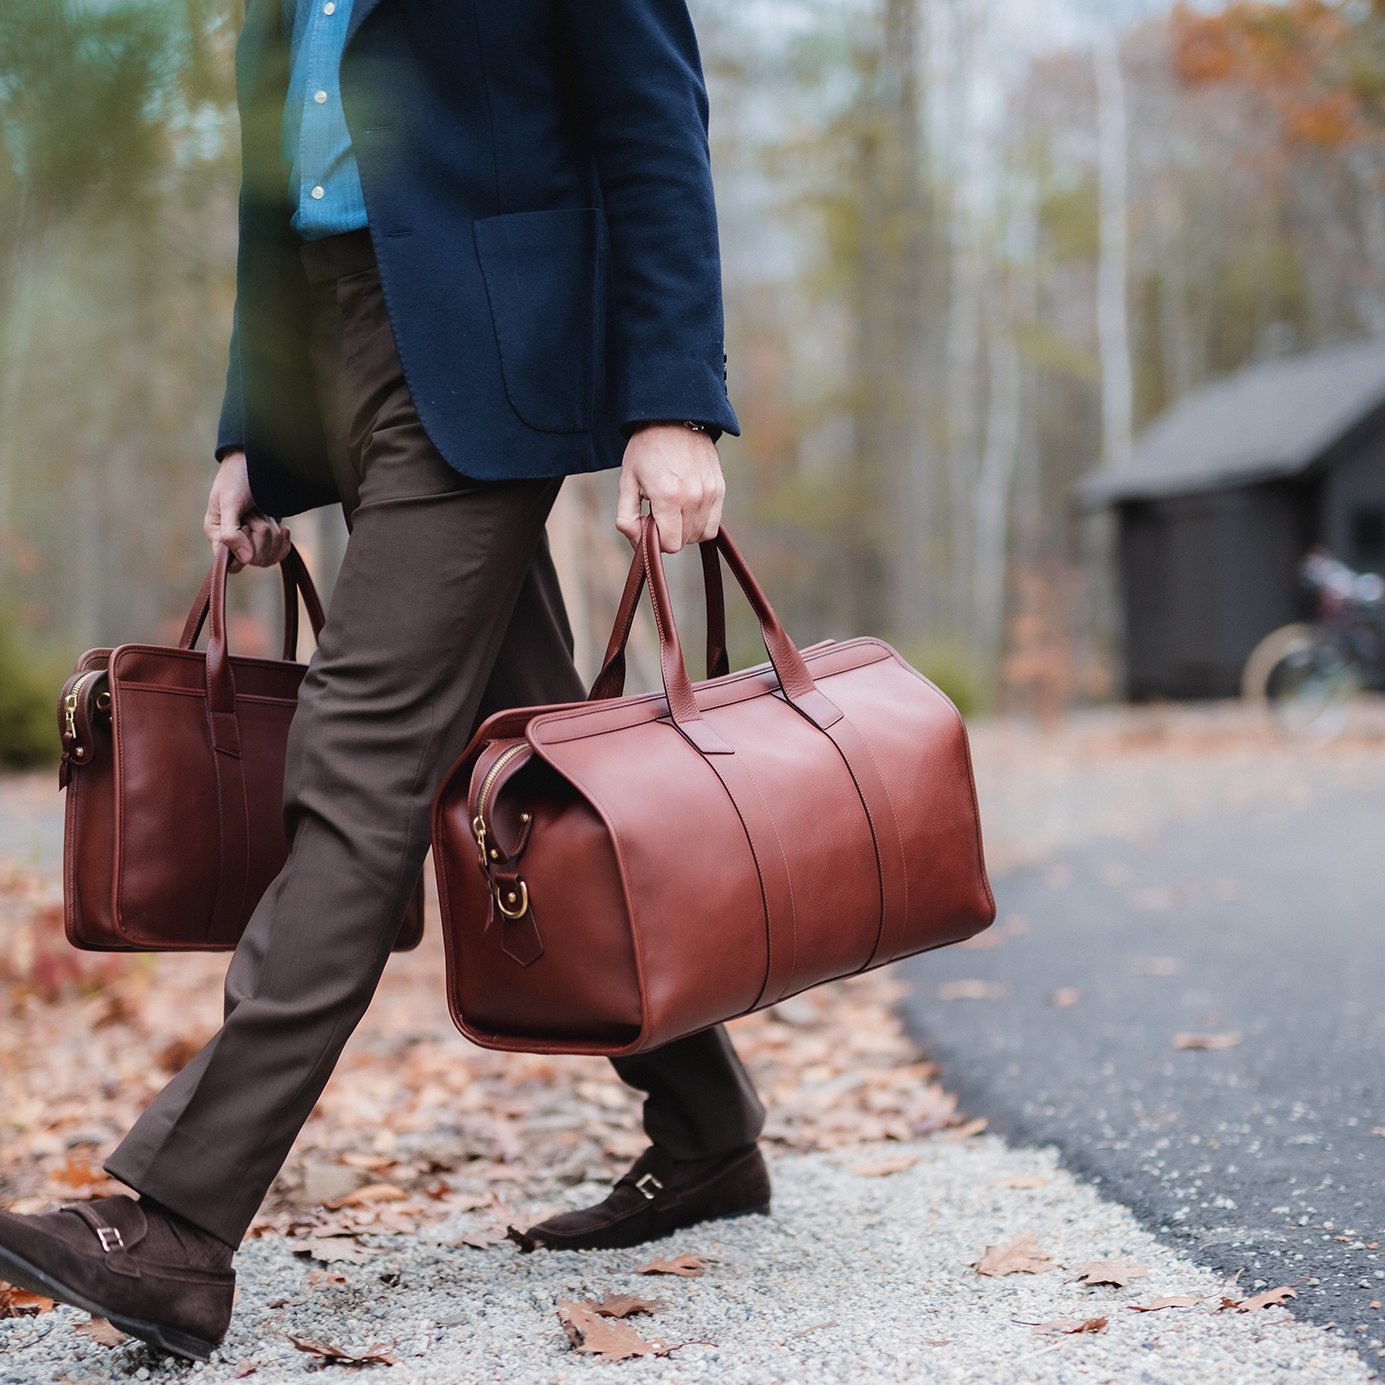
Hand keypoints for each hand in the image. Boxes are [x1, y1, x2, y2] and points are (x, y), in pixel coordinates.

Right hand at [204, 450, 289, 570]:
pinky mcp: (268, 538)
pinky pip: (279, 554)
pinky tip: (283, 528)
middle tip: (255, 513)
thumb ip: (231, 532)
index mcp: (217, 535)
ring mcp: (252, 541)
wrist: (256, 462)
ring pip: (269, 557)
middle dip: (261, 534)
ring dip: (271, 531)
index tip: (245, 526)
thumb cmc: (236, 478)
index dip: (243, 548)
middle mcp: (233, 542)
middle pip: (255, 560)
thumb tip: (244, 560)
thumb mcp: (230, 503)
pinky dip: (283, 541)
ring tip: (264, 512)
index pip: (232, 564)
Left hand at [615, 424, 724, 553]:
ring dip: (684, 530)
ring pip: (699, 535)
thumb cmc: (646, 450)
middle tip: (658, 511)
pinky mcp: (719, 489)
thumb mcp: (627, 482)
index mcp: (668, 497)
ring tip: (673, 508)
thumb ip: (626, 518)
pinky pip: (712, 525)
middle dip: (668, 533)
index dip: (655, 541)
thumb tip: (638, 542)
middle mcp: (693, 498)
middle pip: (684, 541)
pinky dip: (699, 524)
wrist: (673, 419)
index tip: (648, 522)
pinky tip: (687, 508)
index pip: (670, 545)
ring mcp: (709, 494)